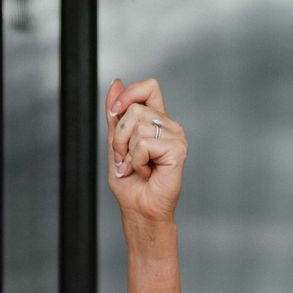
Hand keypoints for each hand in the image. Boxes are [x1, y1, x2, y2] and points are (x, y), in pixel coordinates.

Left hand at [106, 77, 185, 225]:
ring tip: (135, 167)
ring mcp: (176, 137)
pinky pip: (145, 143)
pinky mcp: (178, 150)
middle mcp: (169, 126)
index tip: (114, 111)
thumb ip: (116, 115)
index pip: (149, 87)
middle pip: (135, 108)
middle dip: (120, 136)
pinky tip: (146, 172)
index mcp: (156, 121)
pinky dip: (137, 160)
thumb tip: (116, 83)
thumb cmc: (130, 183)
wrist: (139, 209)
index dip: (129, 94)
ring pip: (137, 125)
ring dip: (127, 151)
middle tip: (125, 158)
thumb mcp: (115, 143)